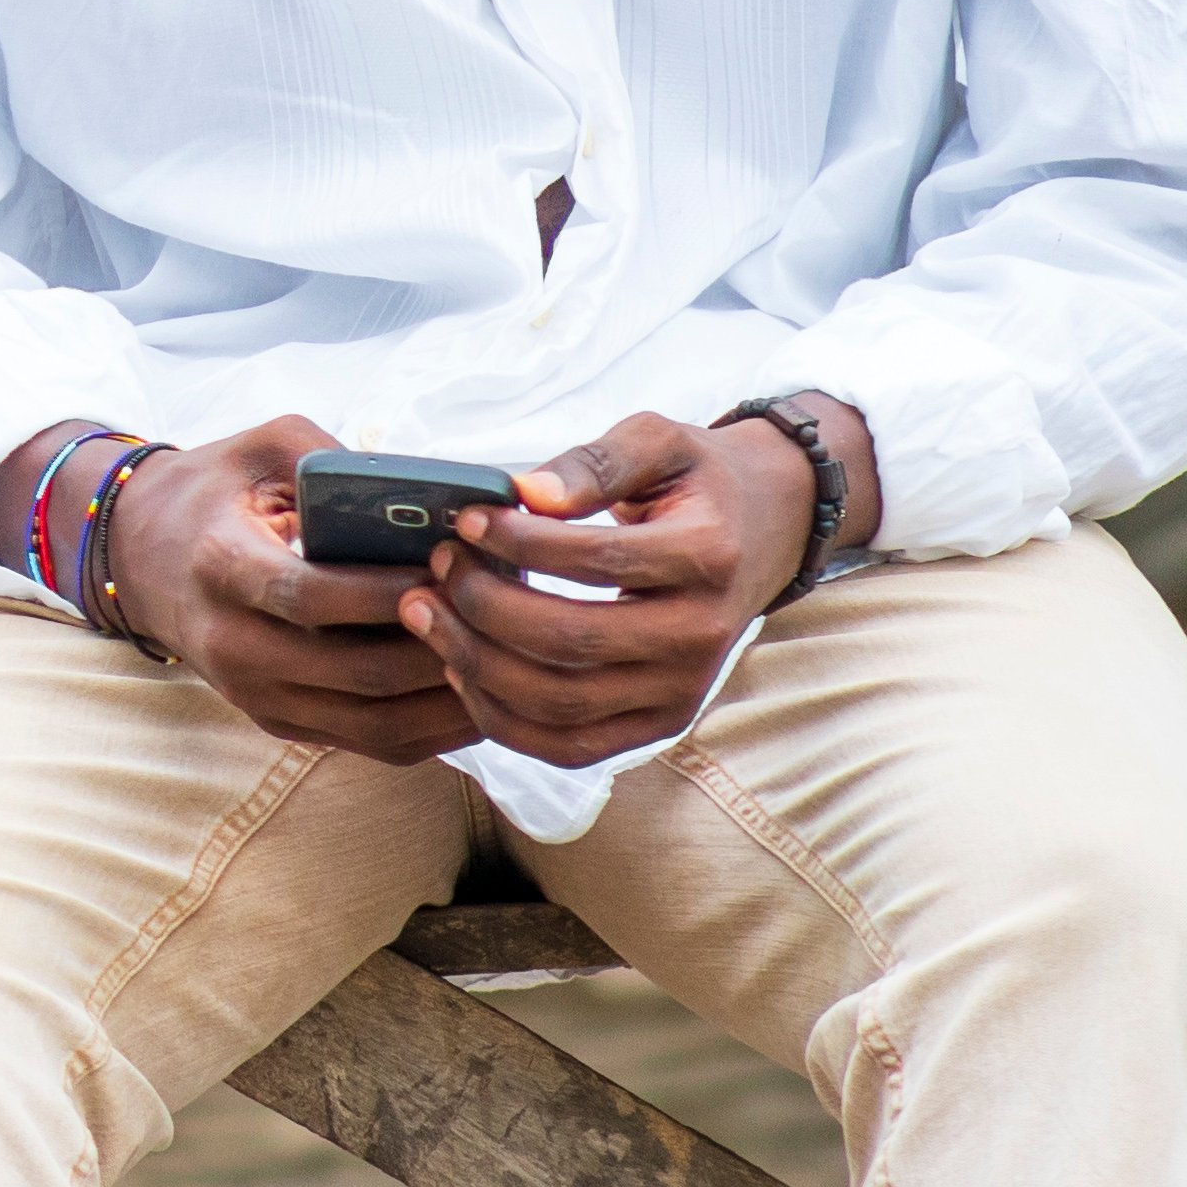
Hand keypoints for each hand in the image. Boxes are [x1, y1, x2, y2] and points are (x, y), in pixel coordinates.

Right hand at [106, 417, 481, 765]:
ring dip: (447, 698)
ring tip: (501, 655)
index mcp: (221, 568)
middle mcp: (233, 646)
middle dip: (437, 648)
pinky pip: (372, 743)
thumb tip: (425, 488)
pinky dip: (433, 726)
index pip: (311, 598)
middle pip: (355, 673)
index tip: (446, 570)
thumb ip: (332, 457)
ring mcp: (256, 695)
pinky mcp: (280, 723)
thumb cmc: (214, 492)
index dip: (384, 593)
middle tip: (496, 613)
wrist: (139, 556)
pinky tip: (476, 690)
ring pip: (374, 722)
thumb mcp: (260, 450)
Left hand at [410, 409, 816, 767]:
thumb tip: (526, 492)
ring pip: (561, 703)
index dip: (519, 542)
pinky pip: (568, 745)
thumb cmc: (696, 483)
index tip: (465, 520)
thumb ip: (594, 461)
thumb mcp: (658, 442)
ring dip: (476, 663)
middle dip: (483, 605)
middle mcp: (701, 636)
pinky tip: (459, 667)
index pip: (597, 561)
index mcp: (706, 557)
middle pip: (570, 641)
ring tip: (426, 613)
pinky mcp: (659, 724)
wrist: (760, 534)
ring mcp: (682, 692)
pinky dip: (502, 718)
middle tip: (437, 565)